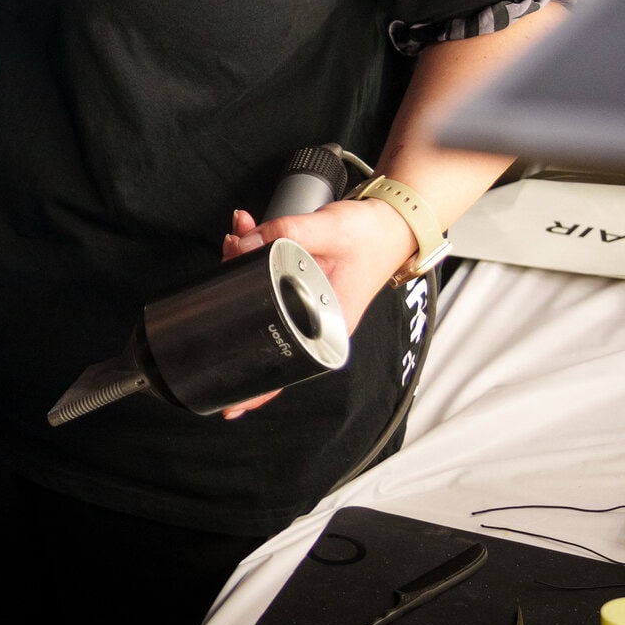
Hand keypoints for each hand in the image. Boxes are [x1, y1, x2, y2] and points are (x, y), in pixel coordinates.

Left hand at [215, 199, 416, 418]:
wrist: (395, 221)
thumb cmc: (373, 236)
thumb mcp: (328, 231)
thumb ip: (286, 235)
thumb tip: (243, 244)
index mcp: (327, 324)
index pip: (285, 364)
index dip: (255, 386)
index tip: (230, 404)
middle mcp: (315, 318)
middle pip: (260, 318)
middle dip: (233, 283)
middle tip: (231, 249)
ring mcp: (307, 300)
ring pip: (259, 290)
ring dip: (242, 260)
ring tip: (241, 233)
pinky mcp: (302, 280)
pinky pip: (269, 272)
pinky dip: (256, 251)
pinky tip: (250, 232)